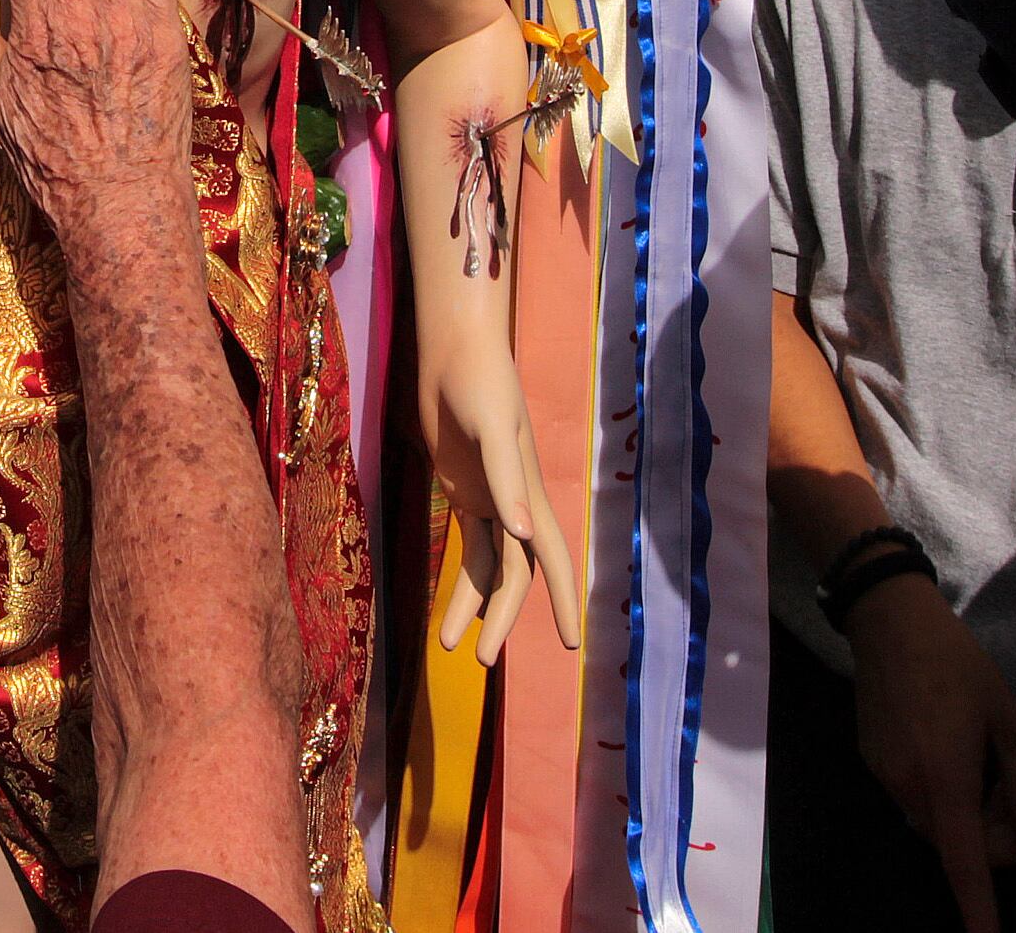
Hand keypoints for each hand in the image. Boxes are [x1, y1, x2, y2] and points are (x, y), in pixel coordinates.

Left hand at [424, 338, 580, 665]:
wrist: (454, 354)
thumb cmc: (480, 383)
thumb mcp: (493, 429)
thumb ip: (505, 479)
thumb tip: (519, 533)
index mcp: (529, 494)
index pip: (550, 560)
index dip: (560, 601)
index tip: (570, 644)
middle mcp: (514, 504)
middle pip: (514, 576)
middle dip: (501, 618)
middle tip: (482, 660)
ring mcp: (489, 499)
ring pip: (488, 569)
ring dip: (473, 606)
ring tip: (449, 647)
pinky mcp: (462, 491)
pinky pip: (467, 547)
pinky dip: (458, 579)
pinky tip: (445, 610)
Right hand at [844, 578, 1015, 932]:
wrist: (890, 622)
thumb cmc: (960, 665)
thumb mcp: (1008, 721)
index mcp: (947, 780)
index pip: (966, 864)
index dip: (979, 910)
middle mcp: (909, 790)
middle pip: (958, 847)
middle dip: (994, 837)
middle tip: (1013, 789)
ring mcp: (885, 779)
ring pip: (937, 826)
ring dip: (968, 817)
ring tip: (984, 764)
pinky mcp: (873, 765)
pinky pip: (916, 801)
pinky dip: (942, 796)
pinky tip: (952, 751)